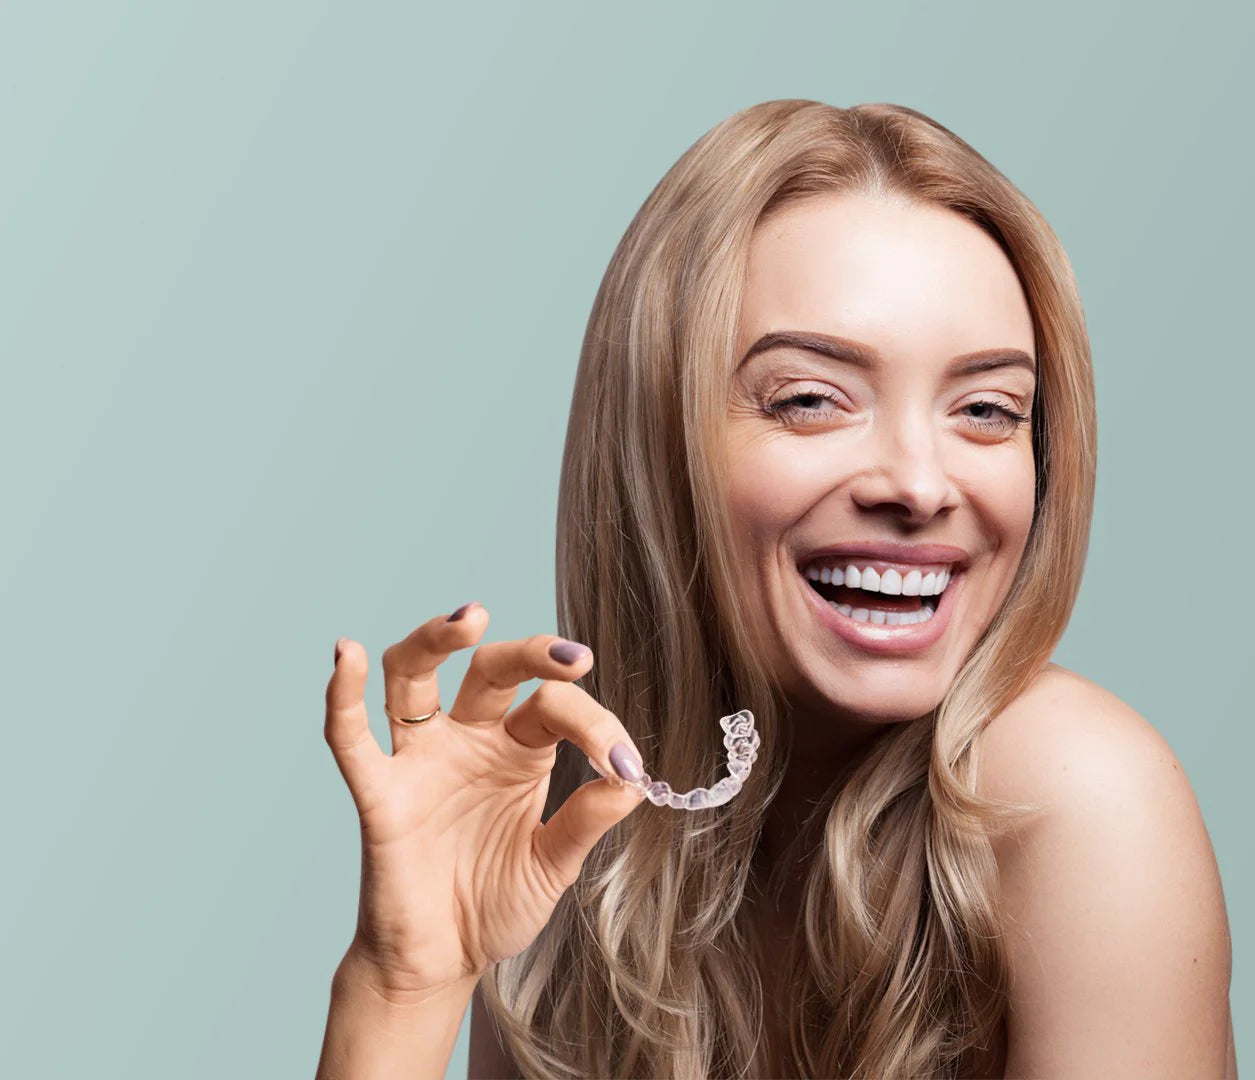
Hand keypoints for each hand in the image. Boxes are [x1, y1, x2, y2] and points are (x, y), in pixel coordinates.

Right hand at [323, 604, 646, 998]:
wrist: (441, 962)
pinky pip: (351, 738)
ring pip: (414, 676)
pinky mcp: (380, 794)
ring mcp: (420, 760)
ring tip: (470, 618)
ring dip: (435, 640)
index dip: (595, 727)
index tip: (625, 766)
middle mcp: (469, 739)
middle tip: (574, 656)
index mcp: (520, 749)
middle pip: (491, 669)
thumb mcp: (552, 865)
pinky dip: (342, 695)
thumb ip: (585, 821)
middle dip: (530, 653)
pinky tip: (346, 653)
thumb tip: (632, 782)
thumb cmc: (494, 904)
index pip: (555, 706)